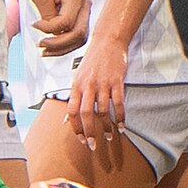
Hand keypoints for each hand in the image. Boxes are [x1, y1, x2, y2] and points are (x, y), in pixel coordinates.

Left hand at [27, 0, 90, 56]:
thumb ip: (47, 14)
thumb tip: (52, 34)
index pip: (66, 21)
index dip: (49, 28)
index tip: (34, 24)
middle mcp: (85, 5)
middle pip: (78, 34)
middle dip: (58, 44)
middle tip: (40, 45)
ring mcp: (86, 13)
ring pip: (80, 40)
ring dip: (62, 49)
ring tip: (44, 51)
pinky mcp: (82, 20)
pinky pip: (77, 39)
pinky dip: (65, 47)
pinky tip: (51, 49)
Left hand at [66, 31, 127, 148]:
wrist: (107, 41)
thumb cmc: (92, 61)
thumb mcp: (78, 78)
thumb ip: (73, 99)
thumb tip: (66, 120)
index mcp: (76, 85)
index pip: (72, 111)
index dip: (76, 127)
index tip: (81, 139)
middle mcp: (88, 85)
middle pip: (86, 114)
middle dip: (90, 132)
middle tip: (94, 145)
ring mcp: (103, 83)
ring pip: (103, 110)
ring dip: (106, 127)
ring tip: (109, 137)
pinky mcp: (117, 81)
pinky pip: (118, 103)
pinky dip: (120, 117)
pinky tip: (122, 126)